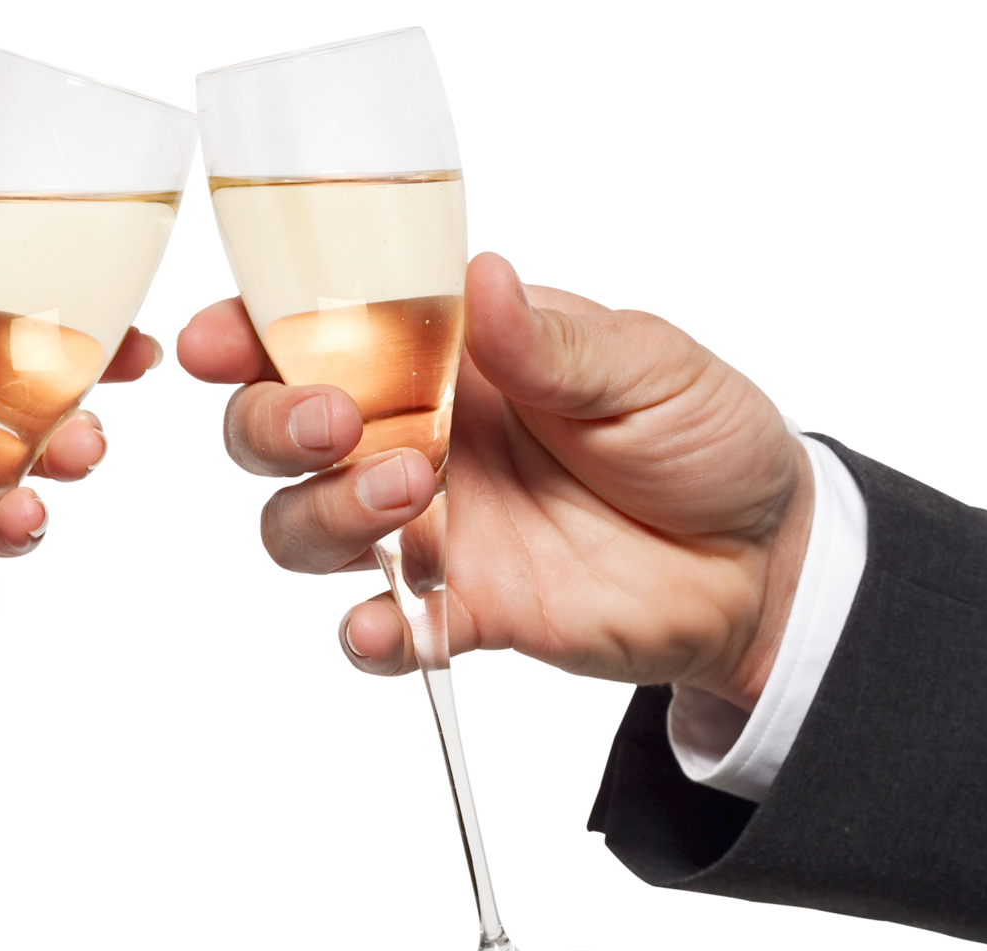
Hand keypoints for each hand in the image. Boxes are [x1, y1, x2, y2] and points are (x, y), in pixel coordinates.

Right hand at [174, 252, 811, 711]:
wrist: (765, 561)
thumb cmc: (700, 438)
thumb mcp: (645, 364)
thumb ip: (553, 342)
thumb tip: (483, 281)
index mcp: (447, 359)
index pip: (323, 333)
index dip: (253, 333)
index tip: (221, 338)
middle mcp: (418, 440)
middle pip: (280, 435)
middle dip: (274, 427)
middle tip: (332, 421)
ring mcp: (433, 529)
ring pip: (306, 528)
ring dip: (327, 515)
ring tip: (412, 495)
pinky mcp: (464, 610)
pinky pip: (387, 629)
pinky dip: (370, 634)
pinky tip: (384, 627)